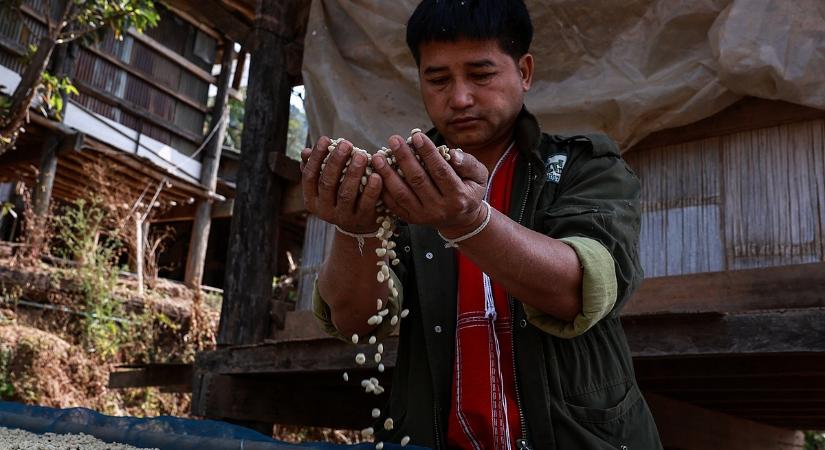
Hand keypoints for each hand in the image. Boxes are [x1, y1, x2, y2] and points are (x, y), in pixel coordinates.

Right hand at [301, 136, 382, 232]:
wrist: (359, 224)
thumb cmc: (340, 195)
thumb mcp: (326, 185)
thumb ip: (317, 168)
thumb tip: (305, 151)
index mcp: (312, 199)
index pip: (309, 176)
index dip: (316, 157)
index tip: (325, 139)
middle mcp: (324, 210)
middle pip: (327, 183)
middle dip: (336, 162)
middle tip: (346, 144)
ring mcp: (343, 217)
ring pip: (346, 193)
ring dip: (354, 173)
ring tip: (362, 155)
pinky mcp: (362, 219)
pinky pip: (366, 203)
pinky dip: (371, 189)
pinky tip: (377, 175)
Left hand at [371, 132, 487, 234]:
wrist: (460, 220)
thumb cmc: (469, 190)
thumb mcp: (479, 176)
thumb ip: (469, 163)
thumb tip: (452, 154)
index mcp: (458, 197)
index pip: (440, 171)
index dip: (428, 153)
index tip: (416, 136)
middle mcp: (439, 209)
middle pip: (418, 180)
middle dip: (404, 158)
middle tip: (394, 139)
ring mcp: (423, 216)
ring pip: (402, 193)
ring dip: (387, 174)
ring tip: (378, 157)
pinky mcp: (411, 220)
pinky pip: (393, 204)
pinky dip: (382, 189)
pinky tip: (375, 174)